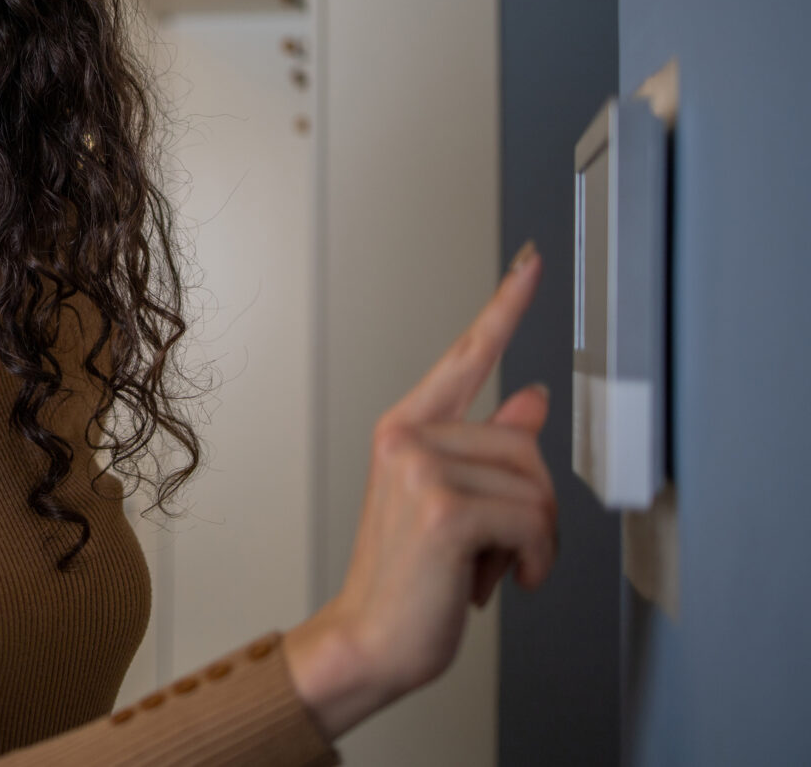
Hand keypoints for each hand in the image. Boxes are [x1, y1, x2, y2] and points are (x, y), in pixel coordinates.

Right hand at [284, 242, 556, 738]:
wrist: (369, 640)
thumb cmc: (406, 579)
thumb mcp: (450, 505)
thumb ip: (490, 448)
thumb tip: (532, 400)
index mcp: (405, 430)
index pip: (466, 356)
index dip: (505, 307)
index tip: (533, 263)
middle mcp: (406, 438)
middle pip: (525, 444)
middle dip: (531, 507)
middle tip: (495, 549)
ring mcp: (419, 469)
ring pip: (535, 486)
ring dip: (532, 542)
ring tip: (487, 566)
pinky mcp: (441, 508)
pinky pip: (533, 520)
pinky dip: (533, 562)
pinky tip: (495, 580)